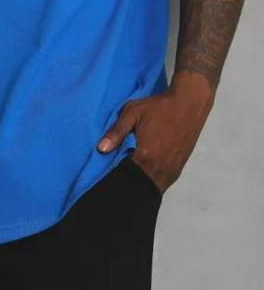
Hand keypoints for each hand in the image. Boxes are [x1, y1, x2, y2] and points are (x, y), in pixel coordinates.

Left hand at [96, 79, 214, 194]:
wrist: (189, 103)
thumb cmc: (159, 106)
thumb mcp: (133, 112)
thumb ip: (117, 131)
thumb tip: (101, 149)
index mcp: (146, 156)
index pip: (127, 176)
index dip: (117, 176)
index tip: (109, 173)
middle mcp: (160, 168)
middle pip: (141, 185)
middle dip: (130, 181)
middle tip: (120, 174)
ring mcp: (172, 170)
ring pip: (154, 186)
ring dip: (143, 182)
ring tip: (132, 173)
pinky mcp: (180, 168)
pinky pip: (164, 182)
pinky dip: (154, 179)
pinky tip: (145, 172)